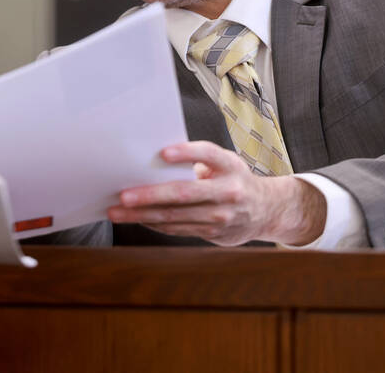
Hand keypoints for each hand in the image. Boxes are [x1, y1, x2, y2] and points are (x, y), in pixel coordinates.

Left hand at [107, 141, 325, 245]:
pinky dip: (154, 224)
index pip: (208, 154)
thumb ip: (198, 162)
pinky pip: (178, 229)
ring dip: (142, 215)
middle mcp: (228, 192)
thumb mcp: (225, 163)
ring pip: (176, 216)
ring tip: (118, 211)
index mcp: (230, 166)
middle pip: (184, 193)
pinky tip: (137, 218)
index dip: (186, 153)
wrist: (266, 210)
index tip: (163, 153)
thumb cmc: (234, 179)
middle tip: (123, 195)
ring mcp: (221, 216)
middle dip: (150, 195)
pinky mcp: (213, 232)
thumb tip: (153, 162)